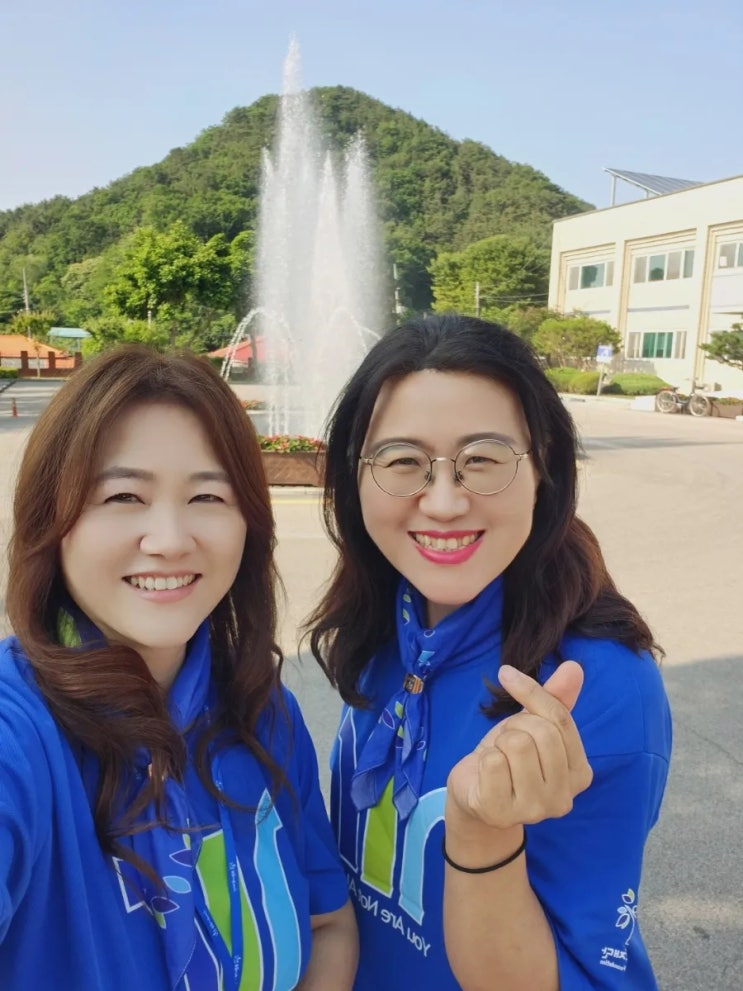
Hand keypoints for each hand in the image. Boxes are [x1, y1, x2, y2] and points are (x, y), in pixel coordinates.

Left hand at [447, 662, 592, 829]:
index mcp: (581, 774)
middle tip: (506, 741)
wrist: (474, 794)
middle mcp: (564, 799)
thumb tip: (574, 667)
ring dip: (499, 743)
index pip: (561, 719)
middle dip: (515, 725)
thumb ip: (555, 699)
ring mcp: (534, 811)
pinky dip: (483, 759)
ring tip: (498, 758)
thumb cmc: (509, 757)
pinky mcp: (501, 813)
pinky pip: (493, 762)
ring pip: (517, 744)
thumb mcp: (532, 724)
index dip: (531, 691)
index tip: (507, 675)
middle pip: (541, 732)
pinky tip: (485, 774)